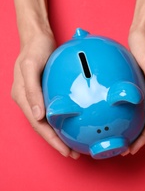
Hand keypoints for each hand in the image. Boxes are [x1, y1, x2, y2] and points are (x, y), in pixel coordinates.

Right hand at [11, 32, 79, 158]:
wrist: (37, 37)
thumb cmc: (34, 50)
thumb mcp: (30, 67)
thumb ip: (32, 90)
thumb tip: (38, 116)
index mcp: (23, 98)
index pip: (39, 126)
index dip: (52, 141)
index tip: (66, 152)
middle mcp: (30, 101)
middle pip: (45, 128)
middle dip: (58, 143)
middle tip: (75, 153)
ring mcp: (37, 98)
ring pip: (50, 122)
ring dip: (61, 135)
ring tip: (76, 145)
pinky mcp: (46, 93)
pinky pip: (55, 111)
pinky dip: (64, 121)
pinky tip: (76, 124)